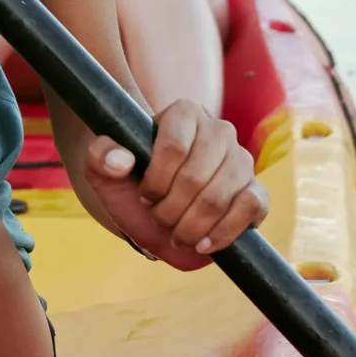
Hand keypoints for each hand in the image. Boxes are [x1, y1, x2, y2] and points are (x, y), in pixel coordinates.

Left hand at [82, 101, 268, 269]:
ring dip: (191, 226)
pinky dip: (224, 232)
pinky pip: (251, 207)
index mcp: (184, 113)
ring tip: (176, 232)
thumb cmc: (128, 181)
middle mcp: (219, 130)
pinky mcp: (255, 192)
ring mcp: (241, 161)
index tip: (144, 195)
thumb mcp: (101, 168)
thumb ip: (99, 156)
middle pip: (195, 177)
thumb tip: (121, 162)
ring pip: (220, 197)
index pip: (174, 146)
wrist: (152, 208)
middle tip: (158, 218)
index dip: (155, 180)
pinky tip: (202, 243)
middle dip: (170, 210)